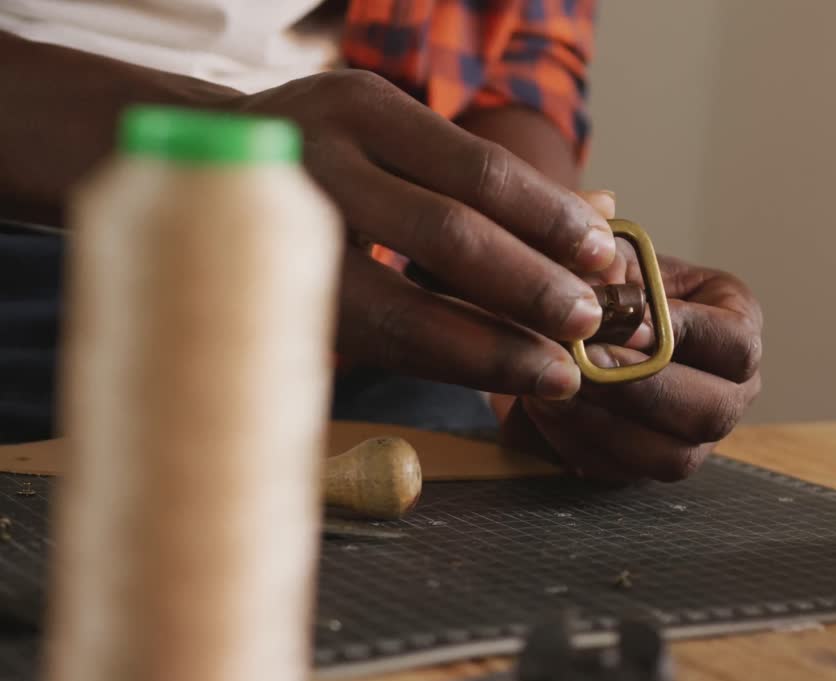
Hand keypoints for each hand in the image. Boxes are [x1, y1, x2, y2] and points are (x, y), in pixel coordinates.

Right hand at [235, 70, 615, 398]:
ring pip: (407, 307)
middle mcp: (320, 161)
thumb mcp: (398, 139)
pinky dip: (444, 364)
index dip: (550, 218)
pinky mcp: (278, 303)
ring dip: (494, 345)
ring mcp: (288, 238)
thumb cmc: (326, 158)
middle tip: (586, 322)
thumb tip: (603, 211)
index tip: (604, 255)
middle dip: (531, 287)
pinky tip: (492, 375)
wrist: (189, 166)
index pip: (479, 169)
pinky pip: (377, 345)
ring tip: (557, 371)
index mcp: (364, 108)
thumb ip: (489, 178)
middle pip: (450, 233)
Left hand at [495, 197, 763, 483]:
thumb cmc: (604, 286)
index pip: (736, 345)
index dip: (685, 336)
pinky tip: (545, 407)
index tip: (629, 321)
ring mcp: (694, 438)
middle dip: (641, 389)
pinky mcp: (646, 466)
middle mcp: (730, 391)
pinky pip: (623, 471)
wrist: (571, 328)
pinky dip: (578, 441)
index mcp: (735, 329)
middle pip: (711, 412)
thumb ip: (610, 264)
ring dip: (607, 423)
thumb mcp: (610, 258)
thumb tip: (605, 292)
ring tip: (557, 386)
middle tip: (585, 361)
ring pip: (671, 456)